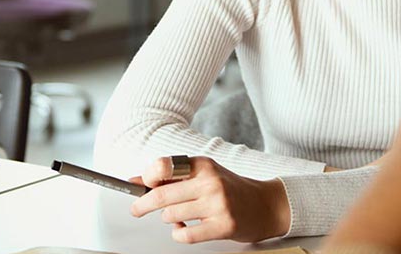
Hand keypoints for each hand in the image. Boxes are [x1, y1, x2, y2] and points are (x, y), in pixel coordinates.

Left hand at [128, 156, 289, 243]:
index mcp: (202, 165)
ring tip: (181, 217)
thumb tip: (136, 180)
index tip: (140, 187)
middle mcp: (210, 181)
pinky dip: (179, 235)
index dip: (146, 178)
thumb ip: (170, 177)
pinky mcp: (224, 225)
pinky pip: (186, 235)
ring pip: (171, 216)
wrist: (264, 205)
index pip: (163, 166)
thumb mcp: (202, 175)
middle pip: (161, 195)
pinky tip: (184, 229)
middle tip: (136, 209)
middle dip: (142, 205)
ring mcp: (218, 204)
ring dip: (169, 219)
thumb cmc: (229, 189)